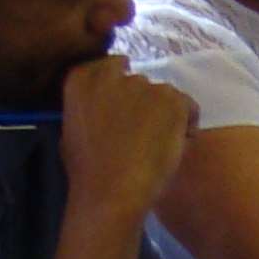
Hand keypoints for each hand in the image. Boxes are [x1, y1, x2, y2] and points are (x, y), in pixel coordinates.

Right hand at [56, 53, 196, 217]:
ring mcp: (143, 85)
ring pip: (163, 95)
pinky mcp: (171, 100)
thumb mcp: (70, 131)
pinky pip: (188, 107)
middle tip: (141, 133)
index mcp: (81, 79)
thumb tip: (101, 105)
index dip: (123, 87)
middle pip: (138, 82)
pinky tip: (175, 147)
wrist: (111, 192)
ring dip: (163, 114)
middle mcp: (112, 74)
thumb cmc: (87, 171)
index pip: (111, 66)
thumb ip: (87, 108)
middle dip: (142, 103)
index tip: (126, 107)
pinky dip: (187, 124)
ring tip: (156, 145)